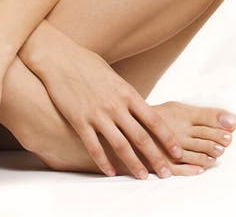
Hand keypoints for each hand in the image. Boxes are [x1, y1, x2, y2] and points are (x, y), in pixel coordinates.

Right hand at [34, 33, 183, 177]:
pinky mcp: (79, 120)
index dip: (167, 139)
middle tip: (166, 173)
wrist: (58, 57)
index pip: (154, 120)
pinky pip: (94, 147)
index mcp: (126, 92)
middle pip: (141, 137)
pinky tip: (110, 172)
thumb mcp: (112, 75)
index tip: (178, 152)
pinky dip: (103, 162)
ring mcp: (97, 114)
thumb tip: (139, 107)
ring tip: (143, 177)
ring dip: (134, 164)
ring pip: (120, 146)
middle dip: (156, 157)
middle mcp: (115, 105)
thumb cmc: (86, 63)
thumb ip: (126, 93)